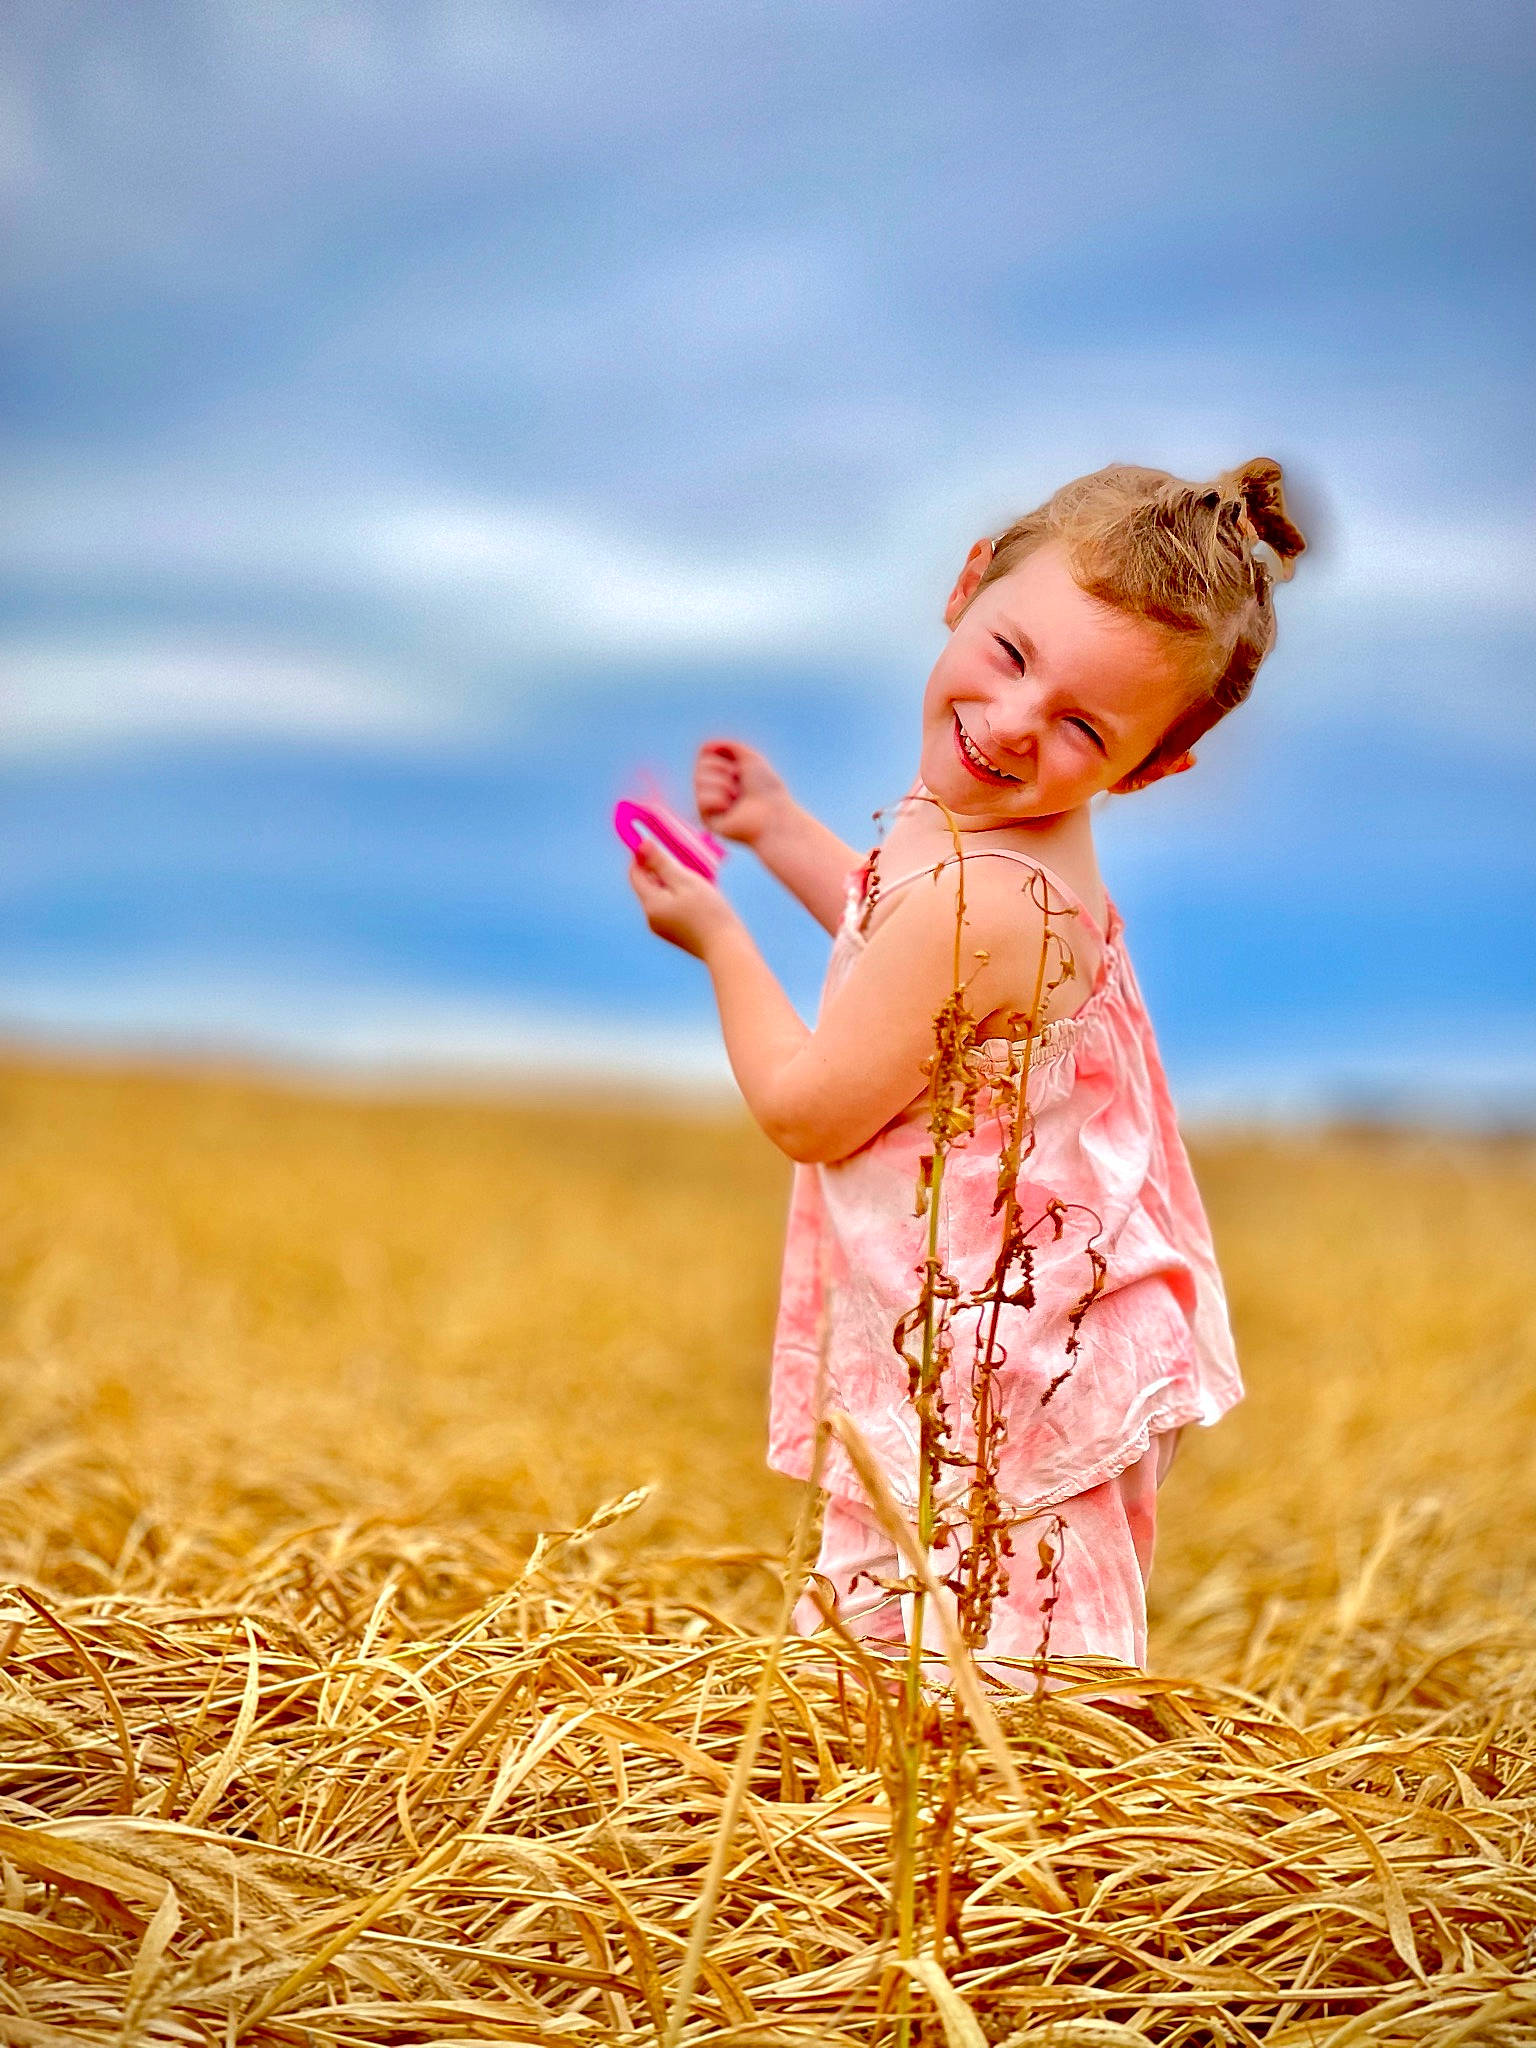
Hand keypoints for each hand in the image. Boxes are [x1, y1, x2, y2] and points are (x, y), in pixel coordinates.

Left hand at [628, 834, 737, 958]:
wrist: (726, 949)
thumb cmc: (709, 913)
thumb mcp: (686, 881)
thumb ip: (662, 863)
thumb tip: (642, 845)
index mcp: (651, 904)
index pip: (636, 874)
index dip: (641, 855)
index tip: (656, 841)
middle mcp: (652, 918)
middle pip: (649, 884)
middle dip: (661, 867)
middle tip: (682, 854)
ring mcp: (663, 927)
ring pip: (662, 895)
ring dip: (673, 880)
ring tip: (695, 872)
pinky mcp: (676, 933)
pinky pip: (672, 906)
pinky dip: (680, 894)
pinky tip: (699, 891)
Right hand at [693, 738, 789, 847]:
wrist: (772, 816)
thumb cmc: (766, 789)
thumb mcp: (750, 758)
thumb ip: (728, 746)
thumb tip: (706, 747)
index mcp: (725, 771)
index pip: (705, 753)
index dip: (722, 757)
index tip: (741, 766)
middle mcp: (715, 786)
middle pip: (701, 766)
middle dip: (722, 770)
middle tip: (740, 784)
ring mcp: (709, 803)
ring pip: (698, 780)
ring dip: (723, 785)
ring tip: (737, 798)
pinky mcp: (706, 819)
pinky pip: (701, 799)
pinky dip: (718, 800)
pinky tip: (730, 810)